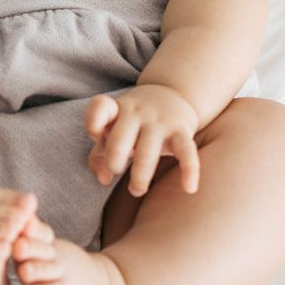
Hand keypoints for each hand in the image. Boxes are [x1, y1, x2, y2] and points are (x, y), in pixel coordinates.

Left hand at [85, 85, 199, 195]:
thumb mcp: (113, 129)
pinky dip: (189, 170)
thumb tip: (103, 179)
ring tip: (136, 190)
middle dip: (114, 159)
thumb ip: (100, 154)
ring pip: (149, 150)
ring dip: (140, 175)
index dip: (94, 122)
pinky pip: (187, 151)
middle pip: (121, 138)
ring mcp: (160, 122)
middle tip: (115, 171)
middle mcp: (137, 113)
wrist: (173, 94)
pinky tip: (189, 189)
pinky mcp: (182, 131)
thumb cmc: (133, 121)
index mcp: (116, 110)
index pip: (101, 107)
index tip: (95, 135)